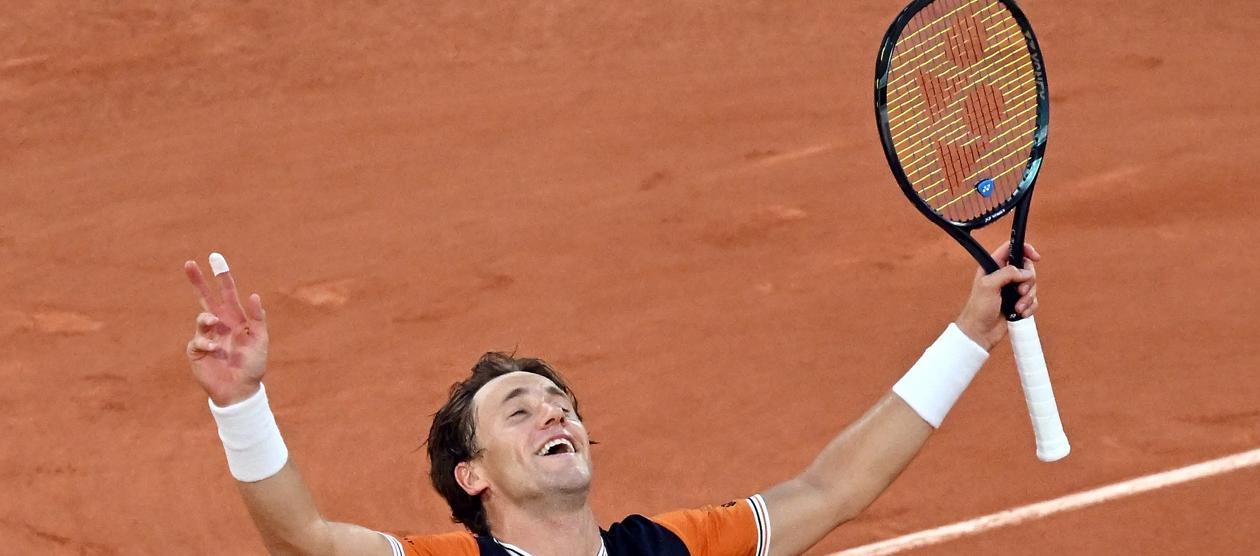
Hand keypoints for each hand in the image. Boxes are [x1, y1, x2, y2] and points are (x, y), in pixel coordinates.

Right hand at [183, 255, 268, 406]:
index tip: (215, 257)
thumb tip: (254, 295)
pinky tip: (213, 350)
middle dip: (198, 281)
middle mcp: (218, 324)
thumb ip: (258, 318)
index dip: (222, 276)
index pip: (226, 293)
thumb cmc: (253, 365)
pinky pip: (197, 341)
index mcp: (234, 318)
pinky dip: (204, 342)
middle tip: (189, 263)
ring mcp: (206, 337)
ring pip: (201, 318)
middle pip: (205, 298)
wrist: (242, 390)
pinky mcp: (197, 352)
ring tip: (214, 323)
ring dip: (206, 319)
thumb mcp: (260, 340)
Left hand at [954, 242, 1040, 350]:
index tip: (1035, 257)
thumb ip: (1007, 273)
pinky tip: (1019, 314)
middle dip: (1029, 280)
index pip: (1011, 249)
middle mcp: (1004, 276)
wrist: (980, 332)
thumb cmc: (978, 309)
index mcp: (994, 267)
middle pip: (1027, 268)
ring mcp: (1012, 290)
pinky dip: (1029, 307)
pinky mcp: (1018, 303)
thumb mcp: (988, 285)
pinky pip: (1033, 301)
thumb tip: (1025, 273)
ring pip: (1032, 285)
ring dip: (1027, 298)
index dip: (1025, 249)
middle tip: (1020, 291)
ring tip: (1017, 307)